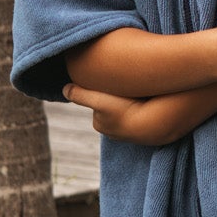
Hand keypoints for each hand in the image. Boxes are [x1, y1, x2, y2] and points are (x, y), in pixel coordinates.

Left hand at [63, 85, 181, 144]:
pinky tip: (144, 100)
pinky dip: (137, 108)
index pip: (97, 103)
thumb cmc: (124, 111)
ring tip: (134, 92)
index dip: (102, 91)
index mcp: (100, 124)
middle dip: (113, 97)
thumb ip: (80, 95)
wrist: (152, 124)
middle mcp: (111, 131)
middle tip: (122, 86)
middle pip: (109, 106)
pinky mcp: (142, 130)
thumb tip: (64, 89)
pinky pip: (135, 115)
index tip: (110, 84)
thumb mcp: (98, 100)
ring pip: (122, 110)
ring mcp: (127, 132)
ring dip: (126, 102)